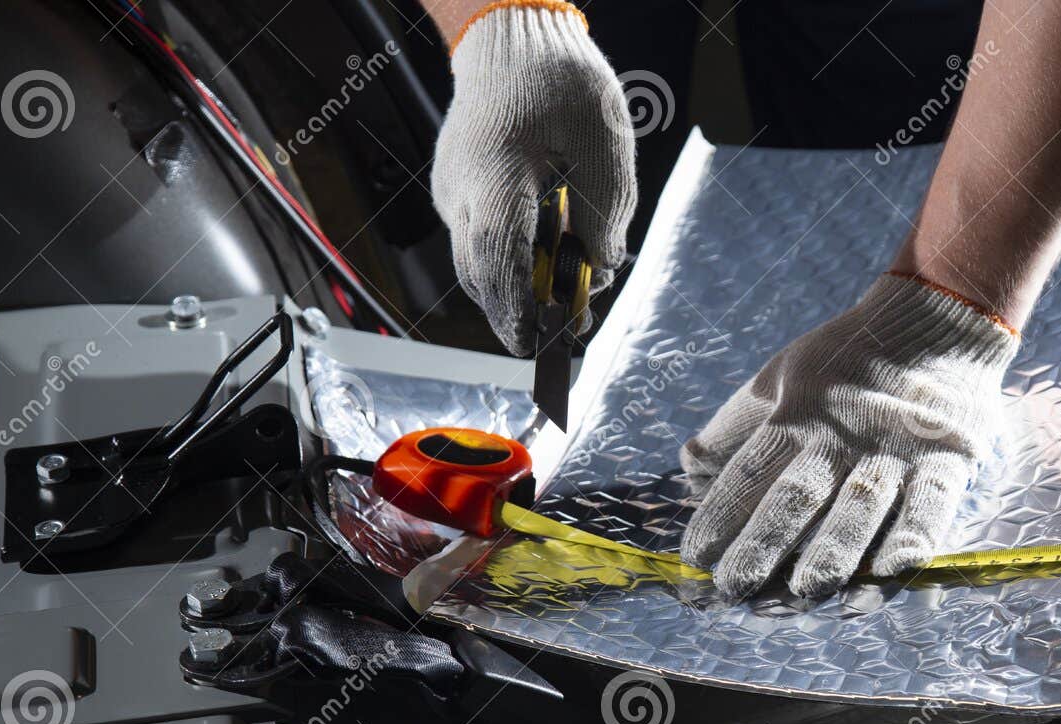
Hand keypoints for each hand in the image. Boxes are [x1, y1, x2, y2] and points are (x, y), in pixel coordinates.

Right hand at [432, 1, 635, 354]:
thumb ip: (608, 209)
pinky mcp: (458, 195)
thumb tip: (601, 268)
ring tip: (571, 295)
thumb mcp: (605, 140)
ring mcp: (453, 194)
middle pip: (481, 275)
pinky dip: (514, 262)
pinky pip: (482, 243)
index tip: (532, 345)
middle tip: (570, 329)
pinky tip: (554, 255)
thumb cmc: (561, 84)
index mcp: (494, 174)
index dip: (515, 308)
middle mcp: (460, 191)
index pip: (497, 257)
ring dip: (520, 291)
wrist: (511, 41)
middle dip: (522, 313)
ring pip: (478, 265)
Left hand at [680, 274, 1019, 600]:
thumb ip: (735, 426)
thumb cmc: (847, 356)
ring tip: (806, 594)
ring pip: (859, 509)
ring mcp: (895, 449)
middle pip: (796, 498)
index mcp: (796, 414)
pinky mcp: (947, 460)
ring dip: (832, 555)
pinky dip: (912, 538)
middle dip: (762, 548)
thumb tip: (687, 466)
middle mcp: (842, 435)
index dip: (718, 518)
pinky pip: (930, 505)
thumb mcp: (779, 376)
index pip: (748, 474)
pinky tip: (890, 570)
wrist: (940, 319)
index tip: (693, 560)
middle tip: (734, 590)